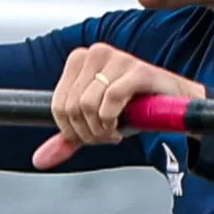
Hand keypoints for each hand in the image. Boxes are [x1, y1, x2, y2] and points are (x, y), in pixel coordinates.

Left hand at [33, 42, 205, 168]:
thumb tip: (39, 160)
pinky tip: (124, 124)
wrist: (174, 105)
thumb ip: (67, 139)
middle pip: (72, 107)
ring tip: (115, 130)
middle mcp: (95, 53)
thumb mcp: (94, 123)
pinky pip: (111, 100)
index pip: (57, 105)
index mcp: (79, 60)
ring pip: (88, 105)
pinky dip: (114, 121)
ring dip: (102, 129)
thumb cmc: (134, 108)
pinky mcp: (138, 69)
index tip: (90, 134)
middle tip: (106, 135)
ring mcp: (117, 59)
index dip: (71, 130)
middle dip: (88, 132)